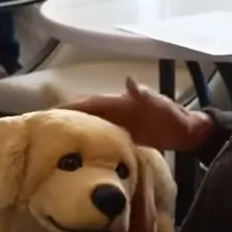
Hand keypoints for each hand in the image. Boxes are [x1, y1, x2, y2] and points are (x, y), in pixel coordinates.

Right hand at [63, 77, 212, 151]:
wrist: (189, 133)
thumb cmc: (174, 117)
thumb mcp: (160, 104)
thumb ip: (144, 95)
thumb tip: (128, 81)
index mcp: (120, 103)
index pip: (90, 103)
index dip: (71, 107)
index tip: (50, 112)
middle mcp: (116, 111)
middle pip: (86, 113)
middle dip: (65, 117)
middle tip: (42, 126)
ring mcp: (120, 123)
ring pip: (92, 125)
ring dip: (74, 129)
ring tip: (52, 139)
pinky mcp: (125, 136)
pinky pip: (102, 136)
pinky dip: (89, 140)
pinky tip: (77, 149)